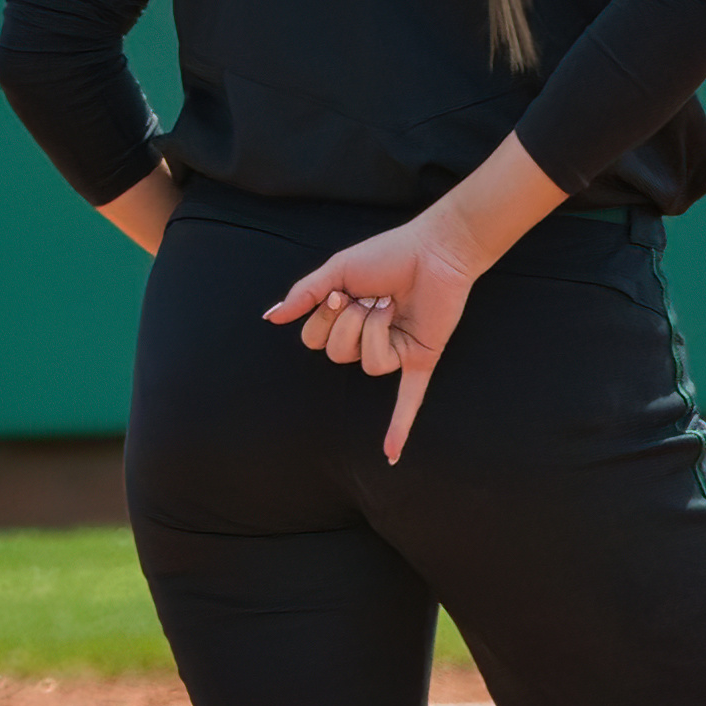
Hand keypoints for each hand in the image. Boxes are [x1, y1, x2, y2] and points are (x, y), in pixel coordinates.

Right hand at [266, 220, 485, 462]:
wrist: (434, 249)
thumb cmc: (388, 254)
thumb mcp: (339, 270)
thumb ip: (305, 294)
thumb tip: (271, 317)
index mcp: (344, 321)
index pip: (314, 342)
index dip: (321, 320)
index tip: (337, 293)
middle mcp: (367, 340)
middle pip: (338, 356)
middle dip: (348, 323)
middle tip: (369, 297)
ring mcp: (395, 351)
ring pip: (370, 366)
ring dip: (375, 330)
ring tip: (390, 306)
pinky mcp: (421, 358)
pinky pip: (409, 398)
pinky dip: (399, 427)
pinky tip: (390, 456)